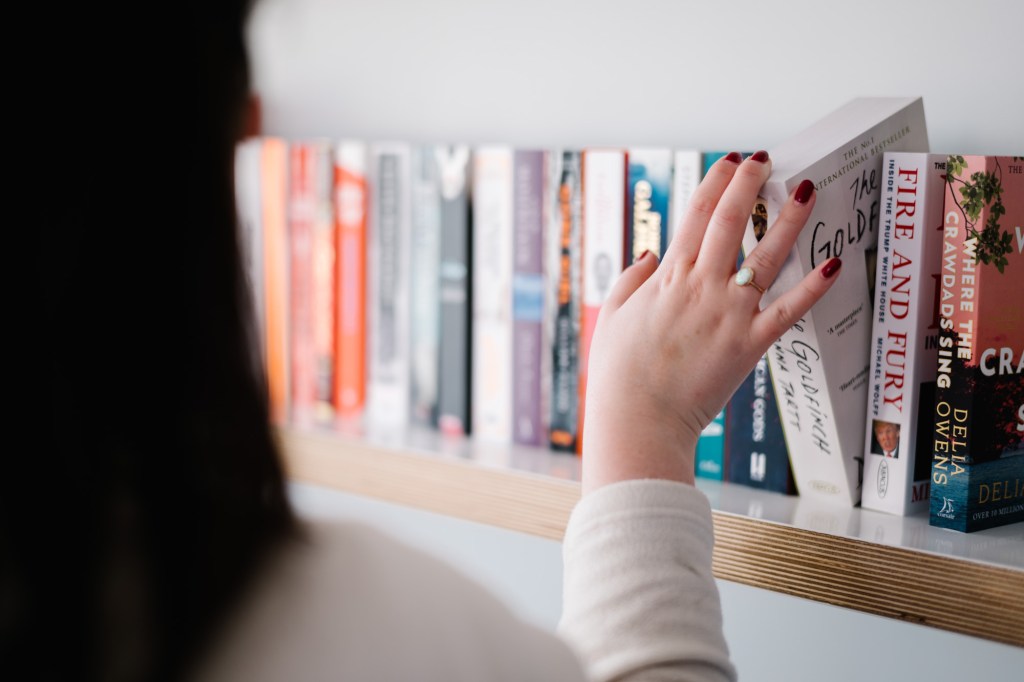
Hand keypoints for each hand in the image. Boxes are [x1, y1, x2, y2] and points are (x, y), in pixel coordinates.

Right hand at [581, 150, 841, 493]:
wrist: (637, 418)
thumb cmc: (618, 373)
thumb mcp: (611, 315)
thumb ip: (632, 279)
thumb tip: (652, 253)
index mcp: (668, 276)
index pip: (696, 214)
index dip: (716, 182)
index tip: (730, 161)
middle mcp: (702, 285)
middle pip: (731, 220)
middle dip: (750, 183)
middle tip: (765, 159)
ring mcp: (729, 313)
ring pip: (766, 255)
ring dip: (789, 219)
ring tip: (807, 190)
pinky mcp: (750, 344)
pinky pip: (788, 310)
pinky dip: (813, 287)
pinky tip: (834, 262)